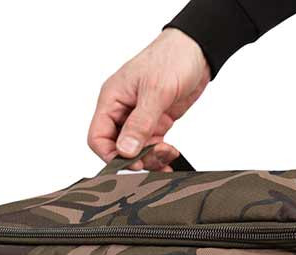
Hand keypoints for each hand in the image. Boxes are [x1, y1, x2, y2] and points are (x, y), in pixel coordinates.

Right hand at [88, 28, 209, 170]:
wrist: (197, 51)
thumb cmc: (172, 58)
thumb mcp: (155, 91)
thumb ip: (140, 123)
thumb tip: (125, 149)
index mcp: (112, 99)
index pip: (98, 137)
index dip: (111, 154)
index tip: (132, 163)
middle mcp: (122, 109)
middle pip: (117, 147)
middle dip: (135, 158)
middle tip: (155, 159)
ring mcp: (139, 117)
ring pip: (136, 150)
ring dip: (150, 159)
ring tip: (167, 155)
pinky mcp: (156, 121)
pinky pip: (151, 145)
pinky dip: (159, 154)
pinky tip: (170, 155)